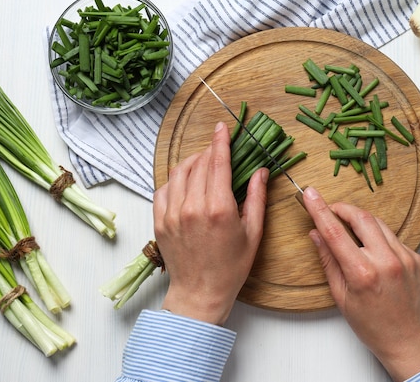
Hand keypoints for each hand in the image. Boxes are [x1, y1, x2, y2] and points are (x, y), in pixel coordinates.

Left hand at [153, 122, 268, 325]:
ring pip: (179, 172)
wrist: (200, 293)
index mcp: (218, 209)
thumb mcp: (253, 233)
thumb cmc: (231, 267)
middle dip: (210, 151)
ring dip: (192, 162)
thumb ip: (256, 198)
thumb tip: (260, 171)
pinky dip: (175, 180)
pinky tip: (185, 183)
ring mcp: (172, 213)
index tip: (222, 127)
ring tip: (203, 164)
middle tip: (219, 149)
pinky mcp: (159, 221)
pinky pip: (163, 188)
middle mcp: (192, 207)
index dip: (221, 141)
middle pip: (199, 164)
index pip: (218, 162)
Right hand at [302, 187, 419, 381]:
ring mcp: (405, 258)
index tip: (310, 194)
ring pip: (378, 223)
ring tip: (349, 230)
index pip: (335, 232)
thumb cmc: (372, 325)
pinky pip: (392, 237)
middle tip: (330, 209)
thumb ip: (328, 260)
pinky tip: (371, 251)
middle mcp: (386, 262)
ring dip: (360, 220)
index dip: (320, 210)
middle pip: (361, 217)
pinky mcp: (416, 257)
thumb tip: (316, 234)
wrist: (409, 340)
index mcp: (363, 273)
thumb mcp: (341, 296)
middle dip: (343, 208)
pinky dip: (378, 237)